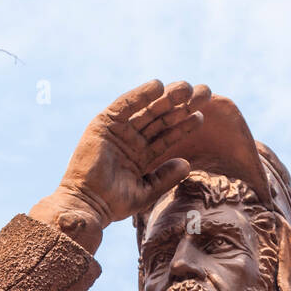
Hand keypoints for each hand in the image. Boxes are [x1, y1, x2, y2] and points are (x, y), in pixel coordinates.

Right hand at [56, 79, 209, 227]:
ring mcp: (118, 131)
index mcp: (142, 155)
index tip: (202, 116)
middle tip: (200, 94)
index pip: (167, 136)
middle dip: (179, 106)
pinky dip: (139, 95)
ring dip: (165, 98)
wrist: (88, 204)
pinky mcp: (104, 124)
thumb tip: (187, 163)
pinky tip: (157, 86)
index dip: (184, 125)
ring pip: (146, 110)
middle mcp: (131, 140)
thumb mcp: (146, 191)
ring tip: (185, 88)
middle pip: (160, 119)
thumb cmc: (114, 204)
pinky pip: (124, 105)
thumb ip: (165, 178)